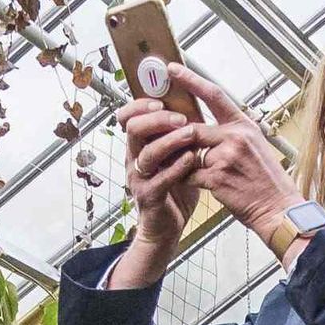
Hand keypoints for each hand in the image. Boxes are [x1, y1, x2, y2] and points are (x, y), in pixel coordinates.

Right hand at [115, 96, 202, 266]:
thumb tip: (195, 107)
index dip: (141, 103)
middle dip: (157, 118)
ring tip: (190, 133)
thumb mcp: (175, 157)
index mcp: (139, 145)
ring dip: (170, 140)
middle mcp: (134, 159)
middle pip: (134, 129)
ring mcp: (139, 179)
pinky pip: (160, 179)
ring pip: (147, 153)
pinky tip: (191, 159)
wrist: (166, 228)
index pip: (129, 116)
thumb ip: (180, 136)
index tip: (161, 96)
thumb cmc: (173, 189)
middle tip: (181, 117)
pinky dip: (176, 167)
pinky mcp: (149, 197)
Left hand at [168, 64, 306, 253]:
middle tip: (158, 136)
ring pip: (187, 152)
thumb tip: (205, 129)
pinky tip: (181, 182)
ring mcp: (226, 157)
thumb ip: (230, 134)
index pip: (214, 95)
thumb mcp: (254, 147)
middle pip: (192, 128)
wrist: (278, 209)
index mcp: (245, 125)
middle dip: (174, 136)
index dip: (191, 80)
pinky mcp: (217, 178)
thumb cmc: (266, 181)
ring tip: (169, 163)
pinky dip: (182, 178)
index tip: (173, 69)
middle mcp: (236, 137)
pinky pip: (188, 174)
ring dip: (176, 160)